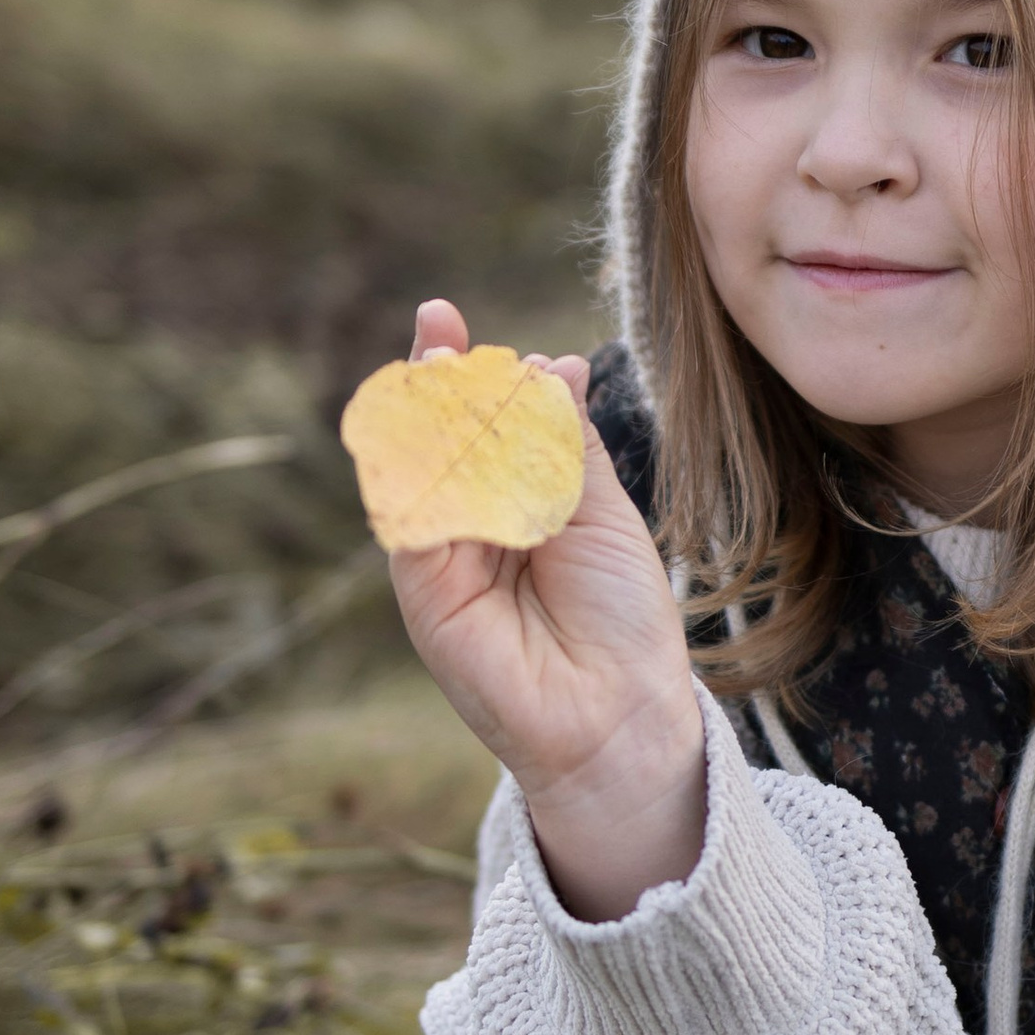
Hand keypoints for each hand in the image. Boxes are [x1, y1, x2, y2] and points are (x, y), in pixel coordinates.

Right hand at [386, 302, 704, 921]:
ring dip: (422, 416)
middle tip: (440, 325)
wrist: (622, 712)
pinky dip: (422, 477)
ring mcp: (443, 558)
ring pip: (417, 471)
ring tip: (442, 362)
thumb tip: (552, 365)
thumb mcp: (602, 511)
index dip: (469, 372)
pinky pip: (412, 525)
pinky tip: (439, 432)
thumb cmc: (620, 617)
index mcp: (513, 500)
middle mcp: (470, 524)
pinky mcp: (427, 596)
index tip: (462, 322)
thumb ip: (568, 445)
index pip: (479, 422)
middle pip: (437, 437)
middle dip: (433, 377)